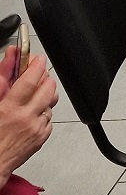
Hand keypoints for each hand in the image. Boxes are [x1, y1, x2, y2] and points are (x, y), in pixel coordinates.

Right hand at [0, 55, 57, 186]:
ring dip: (43, 95)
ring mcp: (36, 129)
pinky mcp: (42, 138)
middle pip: (48, 88)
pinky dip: (42, 112)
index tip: (37, 59)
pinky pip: (49, 117)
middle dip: (44, 78)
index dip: (36, 65)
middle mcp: (26, 119)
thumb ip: (2, 79)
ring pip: (51, 102)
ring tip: (29, 97)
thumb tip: (11, 56)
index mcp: (10, 109)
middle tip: (35, 75)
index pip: (30, 79)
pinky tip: (30, 113)